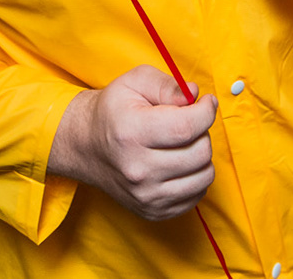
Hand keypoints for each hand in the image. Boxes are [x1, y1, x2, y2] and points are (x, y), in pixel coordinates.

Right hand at [48, 66, 216, 220]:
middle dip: (203, 132)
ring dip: (202, 156)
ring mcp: (145, 195)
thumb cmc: (114, 110)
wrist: (86, 146)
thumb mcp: (135, 81)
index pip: (187, 127)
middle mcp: (137, 169)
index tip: (206, 102)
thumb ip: (168, 84)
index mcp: (132, 133)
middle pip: (200, 152)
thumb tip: (196, 95)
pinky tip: (180, 162)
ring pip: (204, 176)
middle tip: (189, 122)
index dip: (206, 111)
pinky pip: (197, 195)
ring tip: (184, 143)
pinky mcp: (153, 211)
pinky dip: (196, 176)